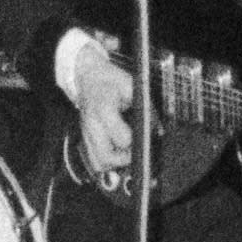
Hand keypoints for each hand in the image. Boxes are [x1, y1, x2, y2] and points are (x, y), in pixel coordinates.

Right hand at [73, 44, 133, 174]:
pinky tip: (116, 153)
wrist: (88, 77)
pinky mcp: (85, 139)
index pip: (122, 138)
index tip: (145, 135)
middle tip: (136, 149)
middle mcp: (92, 125)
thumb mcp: (131, 86)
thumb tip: (157, 128)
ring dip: (115, 164)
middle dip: (125, 159)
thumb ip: (145, 107)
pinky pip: (94, 161)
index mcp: (103, 109)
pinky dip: (106, 162)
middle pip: (106, 158)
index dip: (137, 141)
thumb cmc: (111, 81)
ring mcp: (86, 134)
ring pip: (98, 164)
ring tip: (126, 152)